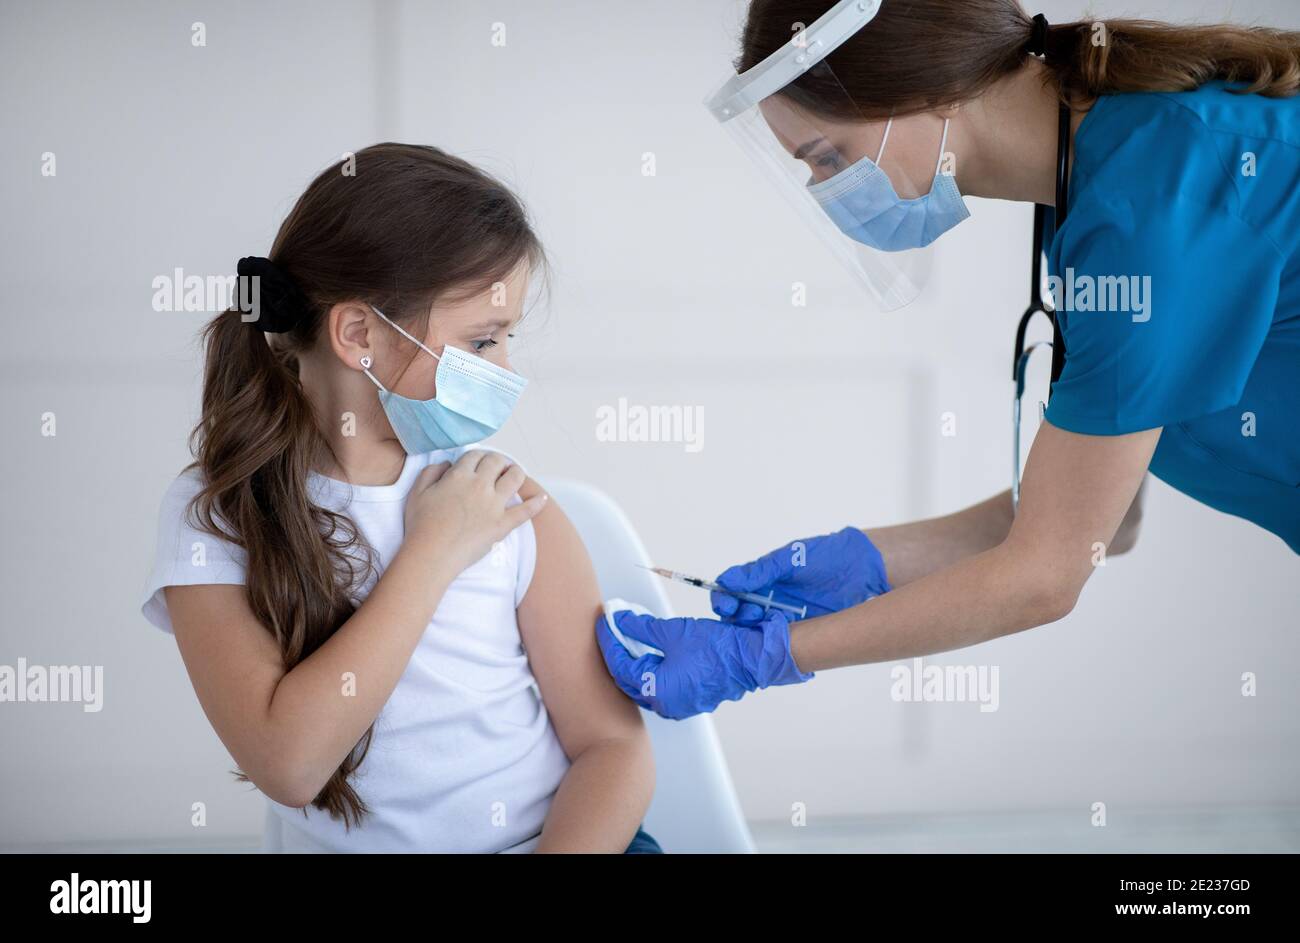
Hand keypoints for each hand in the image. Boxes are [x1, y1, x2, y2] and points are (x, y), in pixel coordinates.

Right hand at [401, 449, 546, 574]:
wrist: (432, 554)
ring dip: (517, 473)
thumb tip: (446, 463)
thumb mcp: (418, 492)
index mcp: (459, 476)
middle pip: (497, 462)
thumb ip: (431, 472)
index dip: (478, 457)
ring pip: (515, 478)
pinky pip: (526, 511)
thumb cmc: (421, 525)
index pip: (475, 456)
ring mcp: (494, 505)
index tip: (479, 462)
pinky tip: (542, 498)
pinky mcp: (503, 524)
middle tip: (498, 466)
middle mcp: (480, 485)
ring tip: (515, 474)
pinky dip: (537, 503)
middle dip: (498, 461)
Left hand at [596, 608, 812, 719]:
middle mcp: (665, 704)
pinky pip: (661, 687)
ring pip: (644, 685)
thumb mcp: (672, 632)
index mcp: (657, 689)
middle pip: (629, 678)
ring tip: (628, 640)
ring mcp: (679, 705)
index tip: (605, 622)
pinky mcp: (691, 699)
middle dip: (618, 653)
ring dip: (634, 663)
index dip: (610, 641)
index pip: (620, 665)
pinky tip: (650, 654)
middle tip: (613, 630)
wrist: (753, 659)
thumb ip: (641, 627)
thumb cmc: (717, 648)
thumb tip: (620, 620)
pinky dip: (651, 670)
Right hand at [711, 526, 890, 624]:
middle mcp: (766, 598)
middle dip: (736, 618)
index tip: (729, 604)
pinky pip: (777, 639)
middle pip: (737, 615)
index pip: (729, 591)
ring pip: (754, 630)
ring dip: (752, 631)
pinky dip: (771, 642)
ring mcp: (781, 615)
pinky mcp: (798, 630)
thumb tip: (727, 580)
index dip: (724, 599)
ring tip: (764, 625)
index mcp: (759, 578)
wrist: (861, 569)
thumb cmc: (824, 556)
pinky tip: (775, 638)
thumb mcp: (789, 560)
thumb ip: (759, 571)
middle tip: (750, 616)